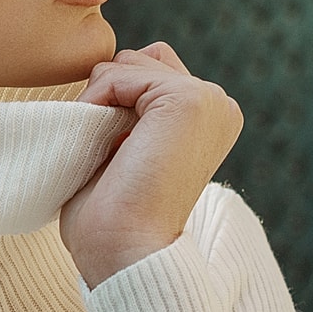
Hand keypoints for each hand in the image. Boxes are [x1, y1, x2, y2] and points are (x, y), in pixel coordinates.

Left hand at [62, 43, 242, 286]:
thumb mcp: (126, 146)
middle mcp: (218, 105)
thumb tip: (107, 63)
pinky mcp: (187, 99)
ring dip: (98, 99)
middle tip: (104, 148)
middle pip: (138, 59)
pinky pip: (118, 74)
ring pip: (127, 63)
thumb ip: (129, 104)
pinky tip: (101, 144)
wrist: (125, 252)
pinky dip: (94, 102)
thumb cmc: (112, 215)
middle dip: (108, 94)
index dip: (114, 100)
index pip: (149, 70)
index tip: (111, 152)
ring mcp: (208, 99)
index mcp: (209, 119)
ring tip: (103, 149)